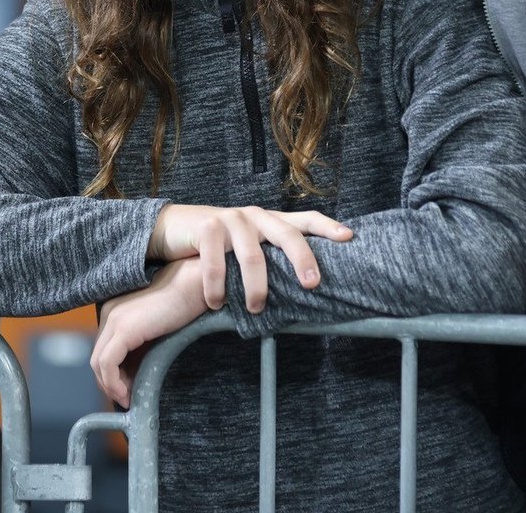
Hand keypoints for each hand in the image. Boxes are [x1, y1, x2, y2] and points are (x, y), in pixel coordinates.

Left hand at [91, 259, 209, 407]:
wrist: (197, 284)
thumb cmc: (185, 303)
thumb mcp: (156, 328)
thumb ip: (142, 345)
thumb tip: (135, 374)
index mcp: (115, 309)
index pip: (104, 348)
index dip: (112, 373)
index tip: (128, 389)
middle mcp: (108, 312)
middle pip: (98, 357)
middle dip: (109, 382)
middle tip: (128, 398)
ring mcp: (114, 319)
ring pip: (99, 363)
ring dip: (111, 386)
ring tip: (129, 399)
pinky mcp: (124, 329)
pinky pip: (108, 364)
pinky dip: (114, 383)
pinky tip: (128, 393)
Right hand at [147, 204, 351, 312]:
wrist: (176, 227)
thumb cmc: (221, 244)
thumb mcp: (249, 245)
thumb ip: (271, 257)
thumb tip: (304, 290)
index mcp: (271, 221)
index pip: (305, 219)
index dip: (328, 227)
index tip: (349, 237)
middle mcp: (256, 216)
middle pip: (287, 234)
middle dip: (302, 258)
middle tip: (311, 283)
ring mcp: (232, 219)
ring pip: (252, 254)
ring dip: (256, 285)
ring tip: (257, 308)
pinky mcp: (207, 227)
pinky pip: (215, 260)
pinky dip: (217, 285)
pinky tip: (216, 303)